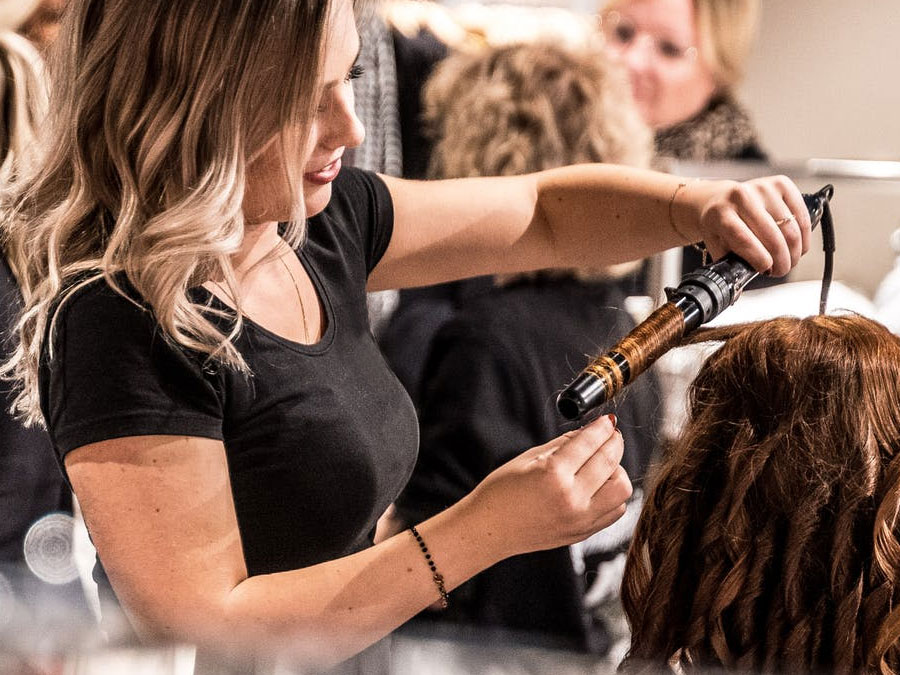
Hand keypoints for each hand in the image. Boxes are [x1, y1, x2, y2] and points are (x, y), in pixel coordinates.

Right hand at [462, 414, 631, 558]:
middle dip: (614, 441)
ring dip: (617, 470)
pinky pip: (615, 510)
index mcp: (553, 474)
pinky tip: (599, 486)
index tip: (607, 420)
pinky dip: (613, 495)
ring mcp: (580, 519)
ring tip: (602, 465)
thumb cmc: (502, 491)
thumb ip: (564, 443)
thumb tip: (590, 431)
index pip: (590, 442)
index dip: (602, 427)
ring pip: (621, 488)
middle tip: (610, 435)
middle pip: (611, 462)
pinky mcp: (583, 533)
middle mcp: (571, 498)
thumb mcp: (529, 458)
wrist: (489, 529)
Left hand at [681, 175, 811, 276]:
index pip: (744, 239)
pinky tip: (798, 245)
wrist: (717, 199)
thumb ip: (727, 266)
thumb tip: (737, 294)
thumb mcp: (715, 246)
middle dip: (781, 260)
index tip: (766, 271)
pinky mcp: (780, 183)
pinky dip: (804, 234)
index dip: (759, 259)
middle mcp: (741, 197)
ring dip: (795, 250)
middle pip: (772, 235)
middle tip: (780, 271)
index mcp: (721, 214)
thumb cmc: (718, 225)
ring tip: (789, 261)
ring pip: (790, 227)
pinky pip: (801, 213)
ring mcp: (762, 188)